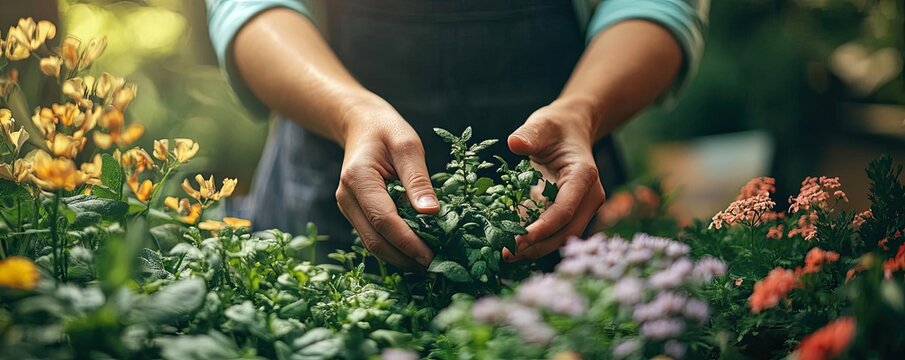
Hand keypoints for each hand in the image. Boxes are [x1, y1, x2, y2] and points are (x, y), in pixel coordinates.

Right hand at [334, 100, 438, 268]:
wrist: (360, 124)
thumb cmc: (386, 130)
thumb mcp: (408, 145)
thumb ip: (418, 180)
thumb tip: (432, 213)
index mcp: (358, 178)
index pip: (383, 220)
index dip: (407, 242)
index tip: (432, 256)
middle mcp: (346, 197)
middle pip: (374, 240)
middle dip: (404, 258)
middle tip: (435, 267)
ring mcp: (347, 207)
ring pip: (371, 244)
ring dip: (399, 258)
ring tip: (428, 264)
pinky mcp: (354, 212)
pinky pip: (372, 236)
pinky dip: (393, 248)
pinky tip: (414, 251)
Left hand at [504, 98, 605, 260]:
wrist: (571, 130)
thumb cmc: (556, 127)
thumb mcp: (542, 124)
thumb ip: (530, 134)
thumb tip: (514, 143)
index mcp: (583, 176)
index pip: (565, 210)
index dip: (542, 228)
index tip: (518, 240)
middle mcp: (588, 196)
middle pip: (565, 231)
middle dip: (536, 246)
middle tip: (505, 254)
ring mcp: (581, 207)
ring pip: (561, 236)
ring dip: (535, 248)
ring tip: (505, 255)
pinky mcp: (570, 212)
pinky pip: (553, 231)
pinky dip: (534, 240)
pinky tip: (511, 244)